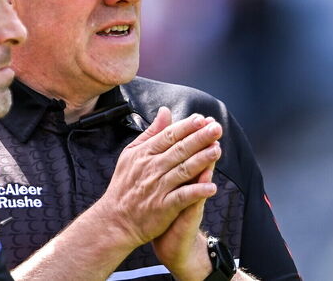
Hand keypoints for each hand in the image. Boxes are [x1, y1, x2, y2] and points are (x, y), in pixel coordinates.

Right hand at [92, 107, 221, 248]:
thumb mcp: (131, 154)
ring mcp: (157, 188)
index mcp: (144, 153)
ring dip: (202, 160)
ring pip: (183, 170)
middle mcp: (151, 168)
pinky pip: (182, 197)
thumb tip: (165, 111)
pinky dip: (197, 192)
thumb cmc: (125, 185)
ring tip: (217, 150)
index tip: (202, 119)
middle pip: (179, 150)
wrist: (115, 220)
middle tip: (217, 128)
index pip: (168, 136)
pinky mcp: (163, 207)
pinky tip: (211, 187)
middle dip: (199, 138)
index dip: (186, 127)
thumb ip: (151, 132)